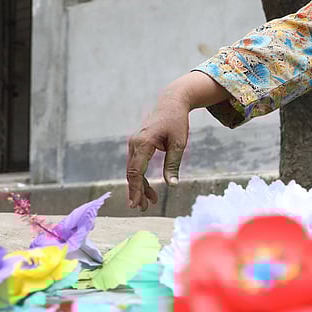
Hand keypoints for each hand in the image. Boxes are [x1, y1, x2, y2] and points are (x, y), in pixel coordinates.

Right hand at [125, 72, 228, 210]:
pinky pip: (136, 164)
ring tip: (149, 203)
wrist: (171, 102)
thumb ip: (173, 164)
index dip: (135, 189)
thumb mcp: (179, 143)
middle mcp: (135, 143)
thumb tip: (172, 186)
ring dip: (140, 186)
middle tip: (142, 209)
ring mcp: (134, 143)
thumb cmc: (177, 122)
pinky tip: (149, 189)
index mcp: (144, 143)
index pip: (136, 171)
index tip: (135, 203)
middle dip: (136, 192)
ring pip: (133, 170)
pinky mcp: (137, 144)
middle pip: (132, 173)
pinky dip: (141, 177)